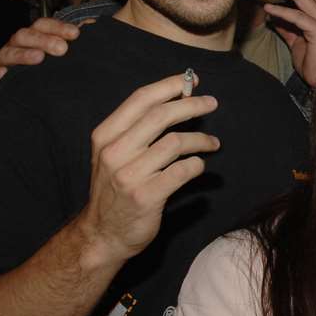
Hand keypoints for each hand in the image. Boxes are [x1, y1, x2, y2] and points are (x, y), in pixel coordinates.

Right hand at [0, 17, 82, 87]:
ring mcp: (4, 62)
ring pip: (8, 53)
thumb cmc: (53, 68)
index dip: (58, 27)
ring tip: (39, 58)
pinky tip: (2, 76)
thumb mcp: (65, 56)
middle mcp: (18, 45)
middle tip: (62, 49)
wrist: (31, 93)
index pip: (43, 25)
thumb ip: (76, 42)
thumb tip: (93, 24)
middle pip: (25, 35)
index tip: (76, 34)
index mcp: (35, 37)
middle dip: (43, 40)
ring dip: (23, 54)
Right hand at [74, 72, 221, 268]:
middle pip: (160, 116)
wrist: (103, 234)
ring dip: (201, 139)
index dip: (168, 86)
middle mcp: (114, 152)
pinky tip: (200, 166)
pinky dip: (197, 165)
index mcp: (105, 136)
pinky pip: (182, 171)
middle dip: (191, 105)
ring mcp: (129, 175)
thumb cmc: (115, 190)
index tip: (191, 81)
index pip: (140, 100)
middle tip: (212, 103)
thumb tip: (175, 100)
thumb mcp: (112, 155)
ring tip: (213, 142)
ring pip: (175, 143)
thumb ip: (136, 130)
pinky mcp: (146, 196)